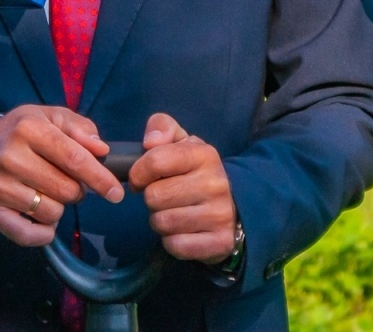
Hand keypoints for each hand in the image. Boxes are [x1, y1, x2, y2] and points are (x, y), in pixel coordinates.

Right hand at [0, 106, 124, 246]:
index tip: (116, 193)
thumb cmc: (21, 131)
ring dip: (58, 208)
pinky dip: (43, 231)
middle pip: (66, 190)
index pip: (73, 158)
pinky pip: (28, 234)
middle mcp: (11, 157)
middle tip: (64, 181)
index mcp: (30, 129)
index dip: (99, 178)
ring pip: (51, 213)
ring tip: (46, 192)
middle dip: (76, 190)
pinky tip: (40, 217)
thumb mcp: (50, 117)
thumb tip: (102, 150)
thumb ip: (80, 128)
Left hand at [127, 113, 237, 263]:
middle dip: (151, 198)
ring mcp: (220, 215)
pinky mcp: (220, 242)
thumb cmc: (196, 171)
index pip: (155, 160)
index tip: (141, 179)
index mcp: (204, 155)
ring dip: (160, 220)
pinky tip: (182, 231)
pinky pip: (175, 245)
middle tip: (163, 198)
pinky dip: (171, 241)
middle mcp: (215, 183)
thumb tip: (150, 141)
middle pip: (154, 196)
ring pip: (162, 222)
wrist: (235, 205)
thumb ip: (162, 127)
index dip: (138, 172)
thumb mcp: (182, 142)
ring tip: (173, 212)